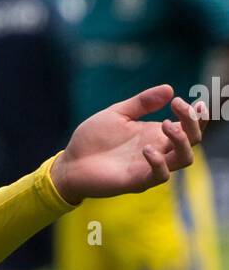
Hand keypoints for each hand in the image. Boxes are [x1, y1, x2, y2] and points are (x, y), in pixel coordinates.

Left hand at [50, 85, 201, 206]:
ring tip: (165, 124)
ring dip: (182, 140)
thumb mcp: (117, 113)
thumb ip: (142, 103)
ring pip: (184, 159)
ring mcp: (149, 167)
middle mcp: (158, 150)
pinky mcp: (137, 181)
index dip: (198, 115)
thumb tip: (169, 89)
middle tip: (177, 106)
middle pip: (193, 140)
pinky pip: (160, 176)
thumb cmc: (92, 139)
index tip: (194, 101)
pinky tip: (147, 149)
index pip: (189, 126)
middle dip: (193, 122)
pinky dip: (159, 162)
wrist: (70, 162)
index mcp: (155, 134)